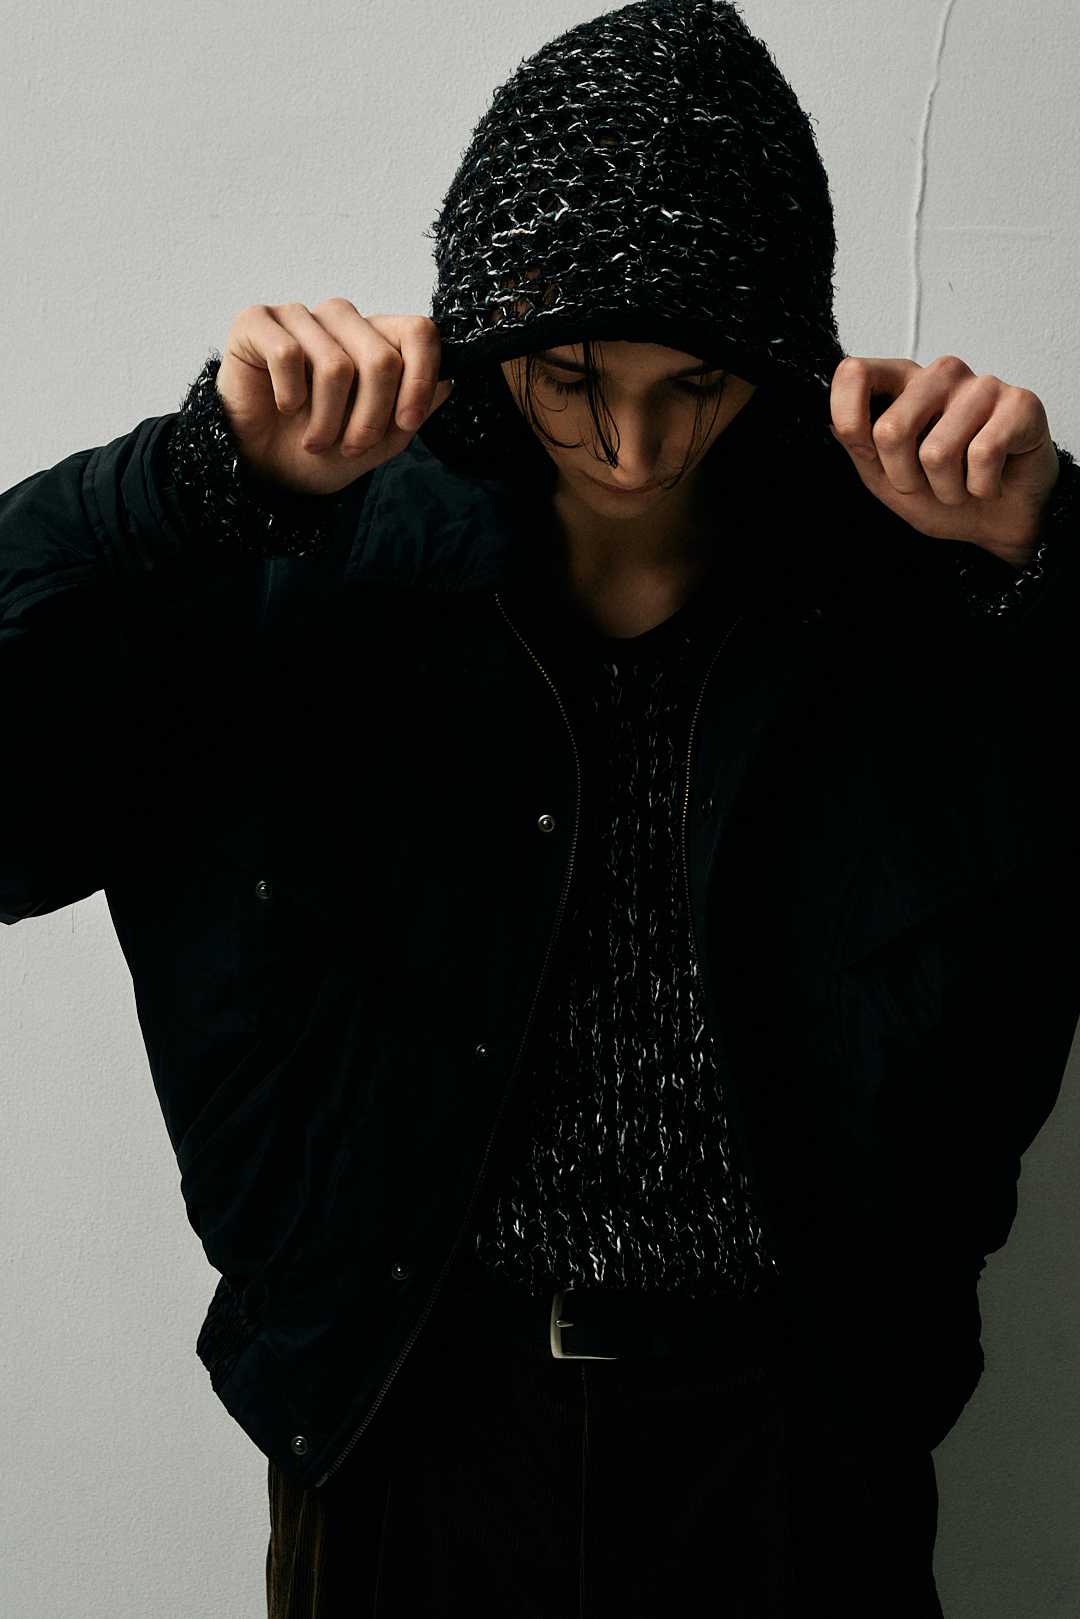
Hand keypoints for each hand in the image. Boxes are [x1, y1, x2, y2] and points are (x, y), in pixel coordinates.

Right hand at [215, 301, 452, 494]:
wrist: (265, 470)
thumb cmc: (323, 452)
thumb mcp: (380, 441)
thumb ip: (414, 410)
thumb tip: (446, 381)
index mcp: (376, 339)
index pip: (419, 332)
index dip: (420, 378)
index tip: (407, 422)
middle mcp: (342, 320)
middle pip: (381, 358)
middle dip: (370, 418)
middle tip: (351, 449)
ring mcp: (300, 316)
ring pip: (336, 364)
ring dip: (328, 420)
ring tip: (316, 442)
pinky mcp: (257, 322)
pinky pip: (287, 354)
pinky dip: (290, 397)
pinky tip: (285, 409)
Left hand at [830, 355, 1058, 564]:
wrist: (1001, 522)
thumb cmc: (942, 496)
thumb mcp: (886, 479)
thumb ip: (859, 448)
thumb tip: (833, 423)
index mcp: (901, 383)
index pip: (854, 372)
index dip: (849, 420)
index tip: (866, 454)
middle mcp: (939, 374)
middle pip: (890, 430)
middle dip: (903, 478)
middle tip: (926, 484)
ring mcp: (981, 384)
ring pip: (936, 452)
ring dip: (947, 490)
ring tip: (961, 485)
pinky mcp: (1021, 403)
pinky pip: (983, 454)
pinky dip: (982, 487)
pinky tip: (990, 483)